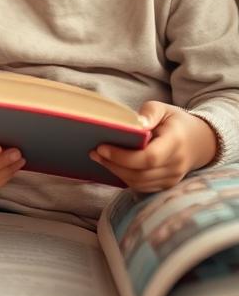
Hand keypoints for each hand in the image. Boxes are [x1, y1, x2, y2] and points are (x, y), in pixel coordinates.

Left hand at [91, 101, 217, 192]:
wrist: (200, 141)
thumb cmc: (175, 122)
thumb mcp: (164, 109)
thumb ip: (149, 113)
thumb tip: (135, 123)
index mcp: (175, 143)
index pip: (149, 157)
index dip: (123, 156)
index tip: (102, 147)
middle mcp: (175, 165)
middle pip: (140, 173)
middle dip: (113, 164)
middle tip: (94, 152)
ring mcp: (172, 178)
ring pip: (139, 183)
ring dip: (116, 172)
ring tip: (99, 158)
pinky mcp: (166, 185)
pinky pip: (142, 187)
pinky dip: (125, 178)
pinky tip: (112, 166)